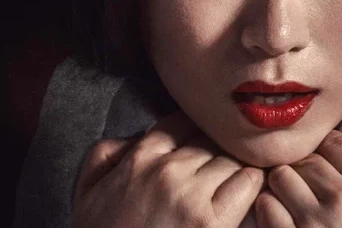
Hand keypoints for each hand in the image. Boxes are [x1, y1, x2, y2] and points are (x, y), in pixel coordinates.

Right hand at [73, 111, 264, 227]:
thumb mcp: (87, 192)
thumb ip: (105, 155)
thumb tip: (134, 139)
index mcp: (140, 158)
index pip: (183, 122)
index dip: (197, 132)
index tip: (204, 144)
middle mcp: (167, 170)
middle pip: (211, 140)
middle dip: (219, 150)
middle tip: (225, 163)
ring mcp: (190, 194)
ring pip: (232, 158)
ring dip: (238, 166)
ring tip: (239, 178)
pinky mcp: (211, 221)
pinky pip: (248, 183)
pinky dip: (253, 183)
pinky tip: (250, 193)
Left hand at [254, 130, 341, 227]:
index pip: (337, 143)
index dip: (330, 150)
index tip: (331, 165)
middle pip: (307, 159)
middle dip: (306, 168)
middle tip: (310, 184)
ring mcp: (311, 225)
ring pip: (281, 177)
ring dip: (283, 185)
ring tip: (292, 198)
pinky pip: (265, 208)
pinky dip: (268, 210)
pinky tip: (282, 220)